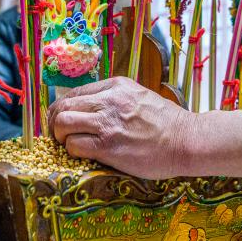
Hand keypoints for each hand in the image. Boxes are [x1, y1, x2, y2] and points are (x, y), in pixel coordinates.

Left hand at [47, 76, 196, 178]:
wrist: (186, 140)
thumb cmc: (166, 123)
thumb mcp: (139, 96)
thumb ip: (114, 98)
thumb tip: (89, 107)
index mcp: (116, 86)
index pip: (74, 92)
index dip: (62, 108)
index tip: (63, 120)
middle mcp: (109, 100)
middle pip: (63, 106)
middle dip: (56, 122)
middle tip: (61, 135)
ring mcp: (108, 122)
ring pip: (63, 123)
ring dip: (61, 136)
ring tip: (70, 144)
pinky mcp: (108, 146)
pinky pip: (74, 145)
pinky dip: (73, 151)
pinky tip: (84, 154)